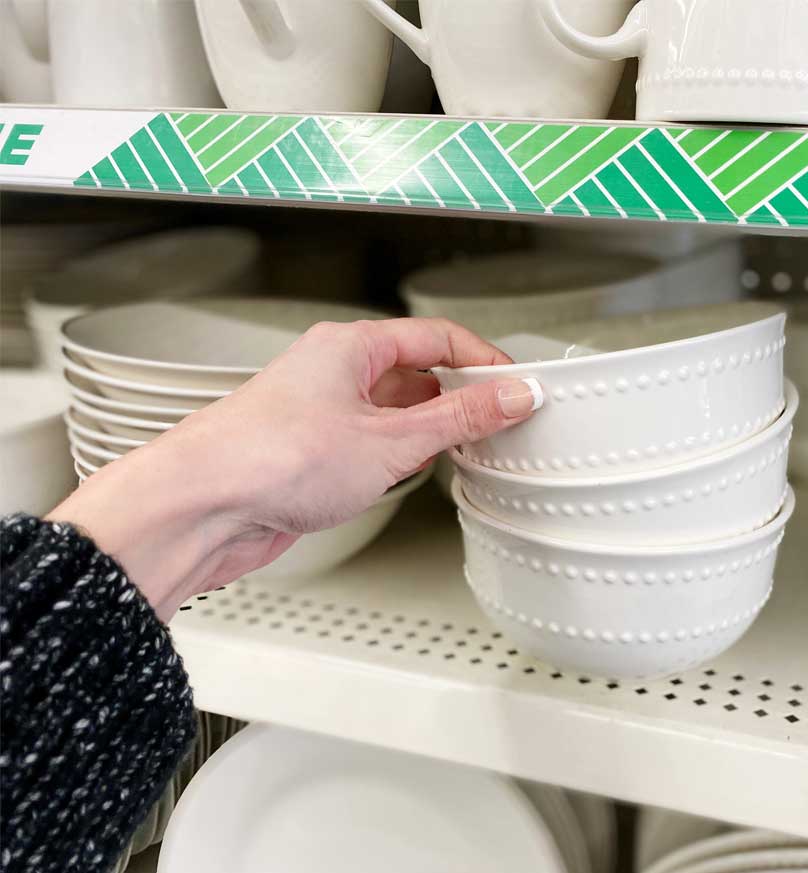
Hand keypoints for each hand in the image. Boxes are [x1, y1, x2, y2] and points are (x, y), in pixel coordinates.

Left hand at [48, 317, 540, 619]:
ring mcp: (318, 413)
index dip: (483, 358)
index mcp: (350, 347)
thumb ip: (460, 418)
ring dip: (429, 429)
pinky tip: (412, 474)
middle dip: (459, 396)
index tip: (515, 386)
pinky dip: (400, 455)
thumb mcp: (392, 440)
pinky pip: (370, 442)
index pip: (436, 336)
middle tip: (498, 422)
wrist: (198, 509)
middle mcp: (332, 373)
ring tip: (463, 450)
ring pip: (392, 410)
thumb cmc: (270, 459)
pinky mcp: (309, 454)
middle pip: (416, 371)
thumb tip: (511, 395)